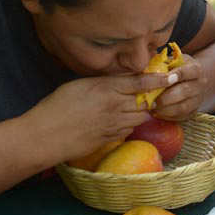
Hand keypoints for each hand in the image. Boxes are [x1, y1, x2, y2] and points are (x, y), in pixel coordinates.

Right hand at [21, 73, 177, 161]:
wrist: (46, 136)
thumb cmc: (57, 106)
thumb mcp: (79, 85)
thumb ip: (102, 82)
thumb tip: (117, 80)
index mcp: (106, 88)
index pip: (139, 82)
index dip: (156, 79)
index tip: (169, 76)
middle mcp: (114, 106)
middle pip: (145, 101)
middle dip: (151, 98)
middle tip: (153, 94)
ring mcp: (114, 124)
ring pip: (139, 117)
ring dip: (140, 112)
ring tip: (132, 107)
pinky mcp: (110, 138)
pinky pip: (128, 129)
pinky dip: (129, 124)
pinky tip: (119, 121)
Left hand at [149, 53, 205, 121]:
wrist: (190, 80)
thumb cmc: (175, 68)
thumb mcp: (170, 61)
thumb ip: (160, 64)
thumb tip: (145, 70)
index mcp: (195, 69)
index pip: (186, 72)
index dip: (172, 76)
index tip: (158, 79)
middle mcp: (200, 84)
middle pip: (184, 91)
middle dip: (165, 97)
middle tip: (151, 100)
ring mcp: (198, 99)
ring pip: (183, 107)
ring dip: (165, 109)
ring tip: (152, 108)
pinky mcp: (193, 111)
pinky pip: (180, 116)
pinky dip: (167, 116)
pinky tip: (157, 112)